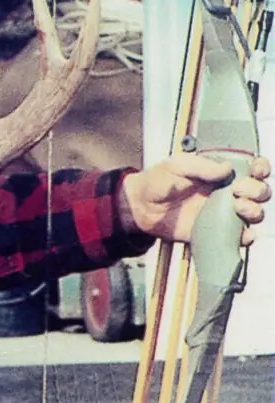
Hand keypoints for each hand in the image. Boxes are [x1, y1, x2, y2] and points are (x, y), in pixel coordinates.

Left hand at [119, 152, 270, 244]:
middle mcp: (228, 191)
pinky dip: (247, 236)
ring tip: (238, 207)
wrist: (142, 206)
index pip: (252, 168)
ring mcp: (224, 212)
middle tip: (238, 190)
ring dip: (255, 210)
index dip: (261, 168)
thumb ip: (202, 166)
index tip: (257, 169)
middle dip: (257, 190)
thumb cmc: (159, 181)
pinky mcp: (216, 231)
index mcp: (221, 172)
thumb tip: (228, 168)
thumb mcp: (177, 166)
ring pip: (255, 213)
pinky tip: (243, 232)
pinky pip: (239, 236)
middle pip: (259, 191)